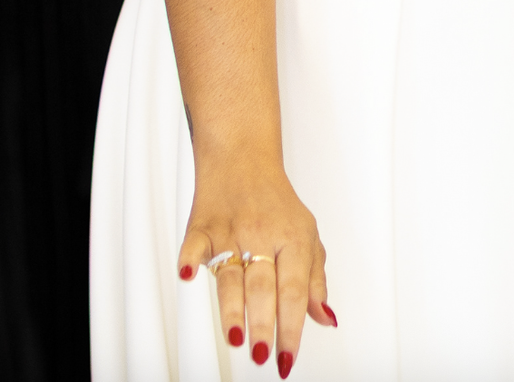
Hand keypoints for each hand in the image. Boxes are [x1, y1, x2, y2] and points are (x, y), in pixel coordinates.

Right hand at [178, 158, 334, 374]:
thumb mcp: (307, 235)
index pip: (295, 290)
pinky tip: (187, 274)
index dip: (292, 326)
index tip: (287, 357)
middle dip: (264, 324)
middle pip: (264, 286)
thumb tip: (325, 318)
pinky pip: (195, 243)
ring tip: (235, 337)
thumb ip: (315, 280)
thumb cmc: (276, 203)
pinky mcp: (203, 225)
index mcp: (293, 240)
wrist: (242, 156)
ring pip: (232, 274)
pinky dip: (189, 258)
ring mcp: (231, 230)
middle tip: (264, 355)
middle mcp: (263, 236)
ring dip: (232, 308)